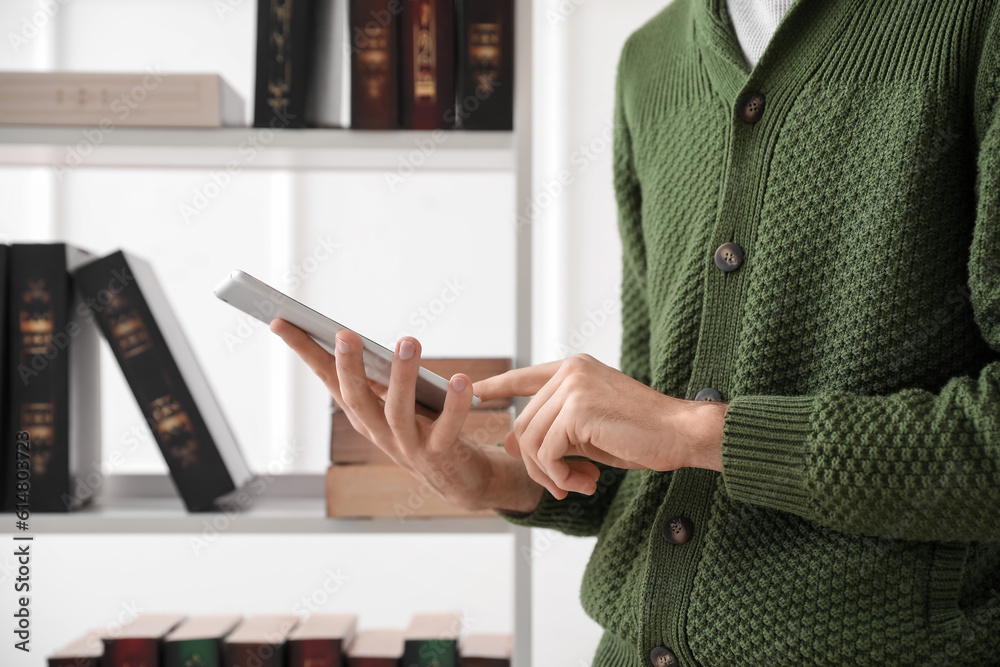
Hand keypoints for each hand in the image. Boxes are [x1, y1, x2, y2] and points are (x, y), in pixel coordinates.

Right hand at [269, 319, 543, 513]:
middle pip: (357, 399)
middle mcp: (379, 431)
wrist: (461, 481)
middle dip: (349, 367)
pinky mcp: (441, 455)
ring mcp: (408, 445)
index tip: (280, 320)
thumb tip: (351, 337)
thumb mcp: (397, 401)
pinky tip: (461, 380)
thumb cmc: (427, 430)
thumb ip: (379, 376)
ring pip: (398, 411)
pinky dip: (454, 405)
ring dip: (403, 376)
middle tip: (344, 334)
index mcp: (363, 414)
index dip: (305, 352)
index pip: (328, 379)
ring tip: (409, 341)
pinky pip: (447, 428)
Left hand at [473, 354, 726, 499]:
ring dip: (549, 473)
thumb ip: (555, 430)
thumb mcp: (590, 430)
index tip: (474, 393)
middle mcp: (571, 371)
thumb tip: (511, 443)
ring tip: (576, 486)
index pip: (524, 376)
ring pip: (532, 439)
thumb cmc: (643, 435)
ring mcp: (573, 387)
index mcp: (575, 368)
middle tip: (563, 486)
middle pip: (525, 422)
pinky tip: (584, 482)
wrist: (680, 434)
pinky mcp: (577, 409)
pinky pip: (547, 452)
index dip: (497, 386)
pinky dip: (559, 475)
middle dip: (537, 462)